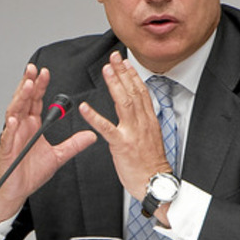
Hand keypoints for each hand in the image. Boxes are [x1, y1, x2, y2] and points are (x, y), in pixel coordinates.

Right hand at [0, 64, 96, 227]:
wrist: (17, 191)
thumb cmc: (31, 172)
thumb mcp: (58, 156)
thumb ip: (74, 144)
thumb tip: (92, 136)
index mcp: (32, 126)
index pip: (36, 101)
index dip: (40, 86)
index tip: (46, 73)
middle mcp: (21, 127)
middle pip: (24, 100)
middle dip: (28, 84)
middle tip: (33, 69)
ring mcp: (12, 136)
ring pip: (14, 112)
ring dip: (20, 98)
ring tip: (27, 85)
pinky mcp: (6, 150)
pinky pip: (7, 137)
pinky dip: (10, 128)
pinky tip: (14, 119)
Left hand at [79, 51, 170, 221]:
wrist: (155, 182)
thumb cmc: (151, 164)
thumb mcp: (152, 138)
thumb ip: (144, 123)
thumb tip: (139, 112)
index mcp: (149, 121)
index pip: (142, 92)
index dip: (133, 75)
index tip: (126, 62)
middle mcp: (143, 123)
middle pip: (133, 91)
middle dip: (123, 72)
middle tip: (114, 57)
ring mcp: (133, 132)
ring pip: (124, 102)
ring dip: (114, 84)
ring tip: (106, 70)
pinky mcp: (122, 144)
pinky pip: (106, 128)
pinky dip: (94, 116)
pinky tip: (84, 107)